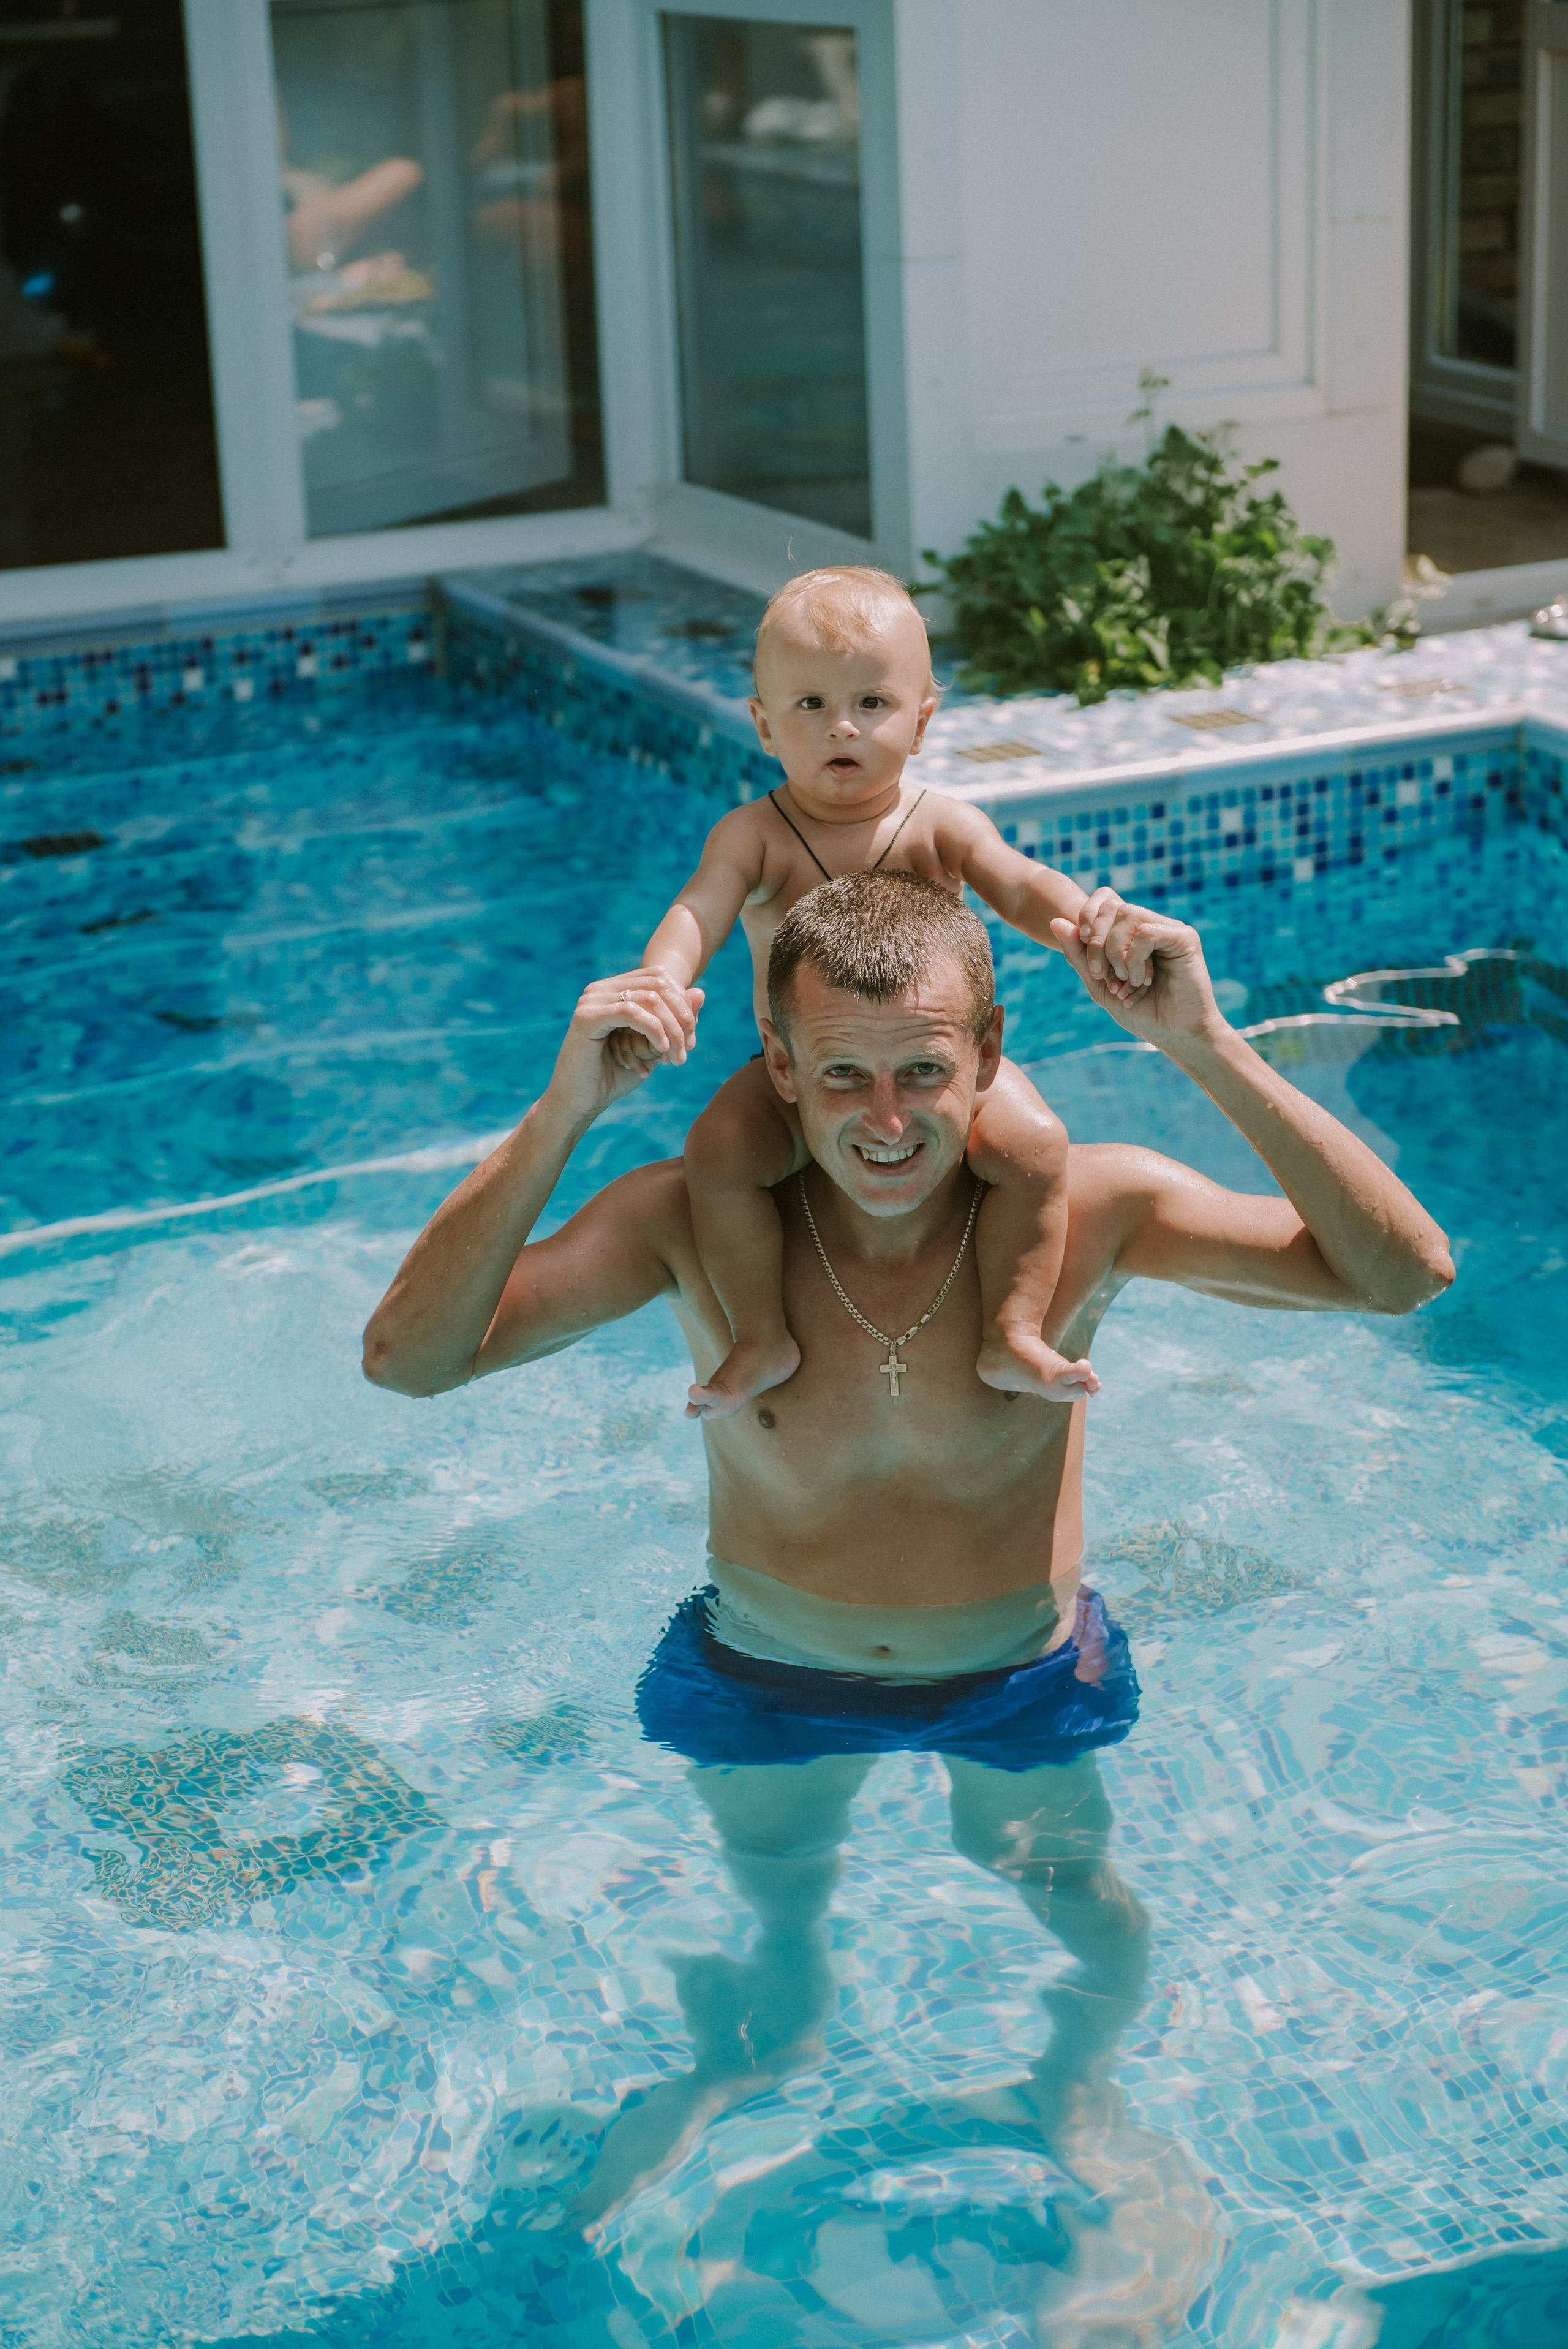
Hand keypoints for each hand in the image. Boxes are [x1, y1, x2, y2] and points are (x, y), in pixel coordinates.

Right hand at [546, 970, 703, 1121]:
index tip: (690, 1040)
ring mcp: (592, 1000)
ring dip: (671, 1029)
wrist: (580, 1102)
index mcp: (614, 990)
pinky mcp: (586, 1017)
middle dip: (681, 1017)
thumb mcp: (654, 1046)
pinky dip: (653, 1030)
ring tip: (675, 1057)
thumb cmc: (614, 1076)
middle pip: (658, 985)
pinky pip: (630, 1011)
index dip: (683, 1004)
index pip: (660, 978)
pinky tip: (660, 1050)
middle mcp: (601, 989)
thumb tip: (702, 992)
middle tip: (687, 1050)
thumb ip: (675, 1020)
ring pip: (649, 998)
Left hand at [1050, 911, 1223, 1052]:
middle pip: (1112, 907)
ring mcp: (1169, 929)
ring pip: (1128, 915)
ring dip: (1116, 951)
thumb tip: (1055, 922)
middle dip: (1097, 941)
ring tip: (1124, 981)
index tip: (1086, 950)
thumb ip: (1079, 955)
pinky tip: (1142, 981)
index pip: (1104, 900)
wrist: (1174, 1035)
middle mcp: (1151, 924)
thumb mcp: (1099, 984)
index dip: (1087, 918)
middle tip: (1100, 974)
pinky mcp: (1185, 938)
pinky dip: (1136, 958)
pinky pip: (1147, 932)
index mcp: (1132, 932)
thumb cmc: (1141, 1013)